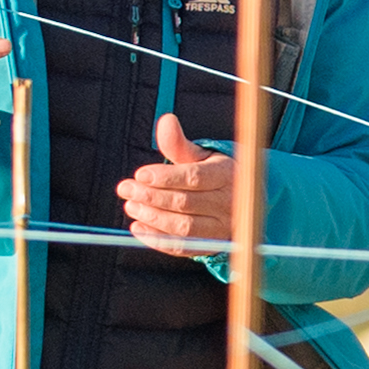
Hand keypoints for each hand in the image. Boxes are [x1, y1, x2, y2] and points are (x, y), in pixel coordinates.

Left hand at [116, 110, 233, 252]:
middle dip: (151, 196)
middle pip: (185, 202)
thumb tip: (165, 121)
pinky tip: (138, 228)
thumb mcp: (201, 155)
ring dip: (152, 218)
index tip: (140, 174)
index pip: (195, 178)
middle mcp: (229, 203)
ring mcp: (223, 228)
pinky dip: (157, 240)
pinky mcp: (212, 246)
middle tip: (127, 188)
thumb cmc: (214, 174)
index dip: (165, 177)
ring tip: (131, 206)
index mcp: (227, 175)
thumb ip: (179, 143)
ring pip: (184, 227)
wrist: (241, 201)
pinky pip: (183, 247)